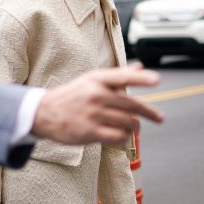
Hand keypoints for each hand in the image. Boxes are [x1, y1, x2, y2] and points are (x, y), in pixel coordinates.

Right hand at [31, 63, 162, 144]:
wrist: (44, 113)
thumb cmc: (72, 95)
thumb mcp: (91, 80)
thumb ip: (117, 75)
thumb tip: (140, 66)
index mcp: (97, 79)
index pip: (123, 76)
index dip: (141, 78)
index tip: (156, 80)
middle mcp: (96, 94)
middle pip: (131, 104)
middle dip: (149, 112)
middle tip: (159, 118)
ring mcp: (93, 114)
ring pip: (127, 122)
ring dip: (133, 127)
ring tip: (133, 127)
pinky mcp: (90, 131)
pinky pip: (117, 136)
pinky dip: (123, 137)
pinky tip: (122, 135)